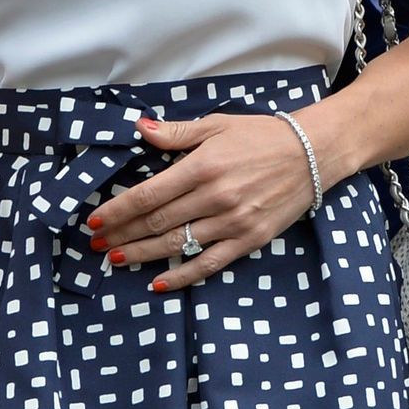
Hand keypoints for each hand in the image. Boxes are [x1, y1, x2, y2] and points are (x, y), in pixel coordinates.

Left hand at [90, 113, 315, 291]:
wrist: (312, 154)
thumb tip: (139, 129)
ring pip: (177, 245)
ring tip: (116, 259)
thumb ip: (175, 133)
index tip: (95, 220)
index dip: (118, 210)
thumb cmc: (261, 136)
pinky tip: (158, 283)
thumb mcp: (217, 125)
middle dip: (122, 234)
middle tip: (97, 243)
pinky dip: (182, 276)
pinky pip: (209, 264)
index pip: (148, 195)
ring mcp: (232, 222)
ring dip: (142, 255)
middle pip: (156, 222)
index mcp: (202, 166)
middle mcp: (215, 197)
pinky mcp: (249, 240)